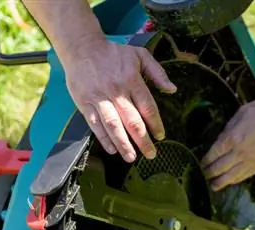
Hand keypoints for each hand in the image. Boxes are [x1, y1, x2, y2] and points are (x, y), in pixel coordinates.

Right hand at [64, 39, 176, 162]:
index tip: (160, 136)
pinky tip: (112, 149)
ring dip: (123, 144)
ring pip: (113, 125)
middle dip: (143, 140)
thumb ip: (158, 73)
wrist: (82, 47)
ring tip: (132, 157)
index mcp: (132, 80)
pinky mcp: (85, 103)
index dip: (155, 124)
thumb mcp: (140, 55)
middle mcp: (116, 91)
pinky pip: (95, 124)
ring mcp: (99, 98)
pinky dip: (103, 138)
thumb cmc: (114, 53)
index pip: (147, 107)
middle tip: (151, 154)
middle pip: (132, 120)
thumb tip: (173, 90)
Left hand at [201, 97, 254, 190]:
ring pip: (232, 176)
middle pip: (220, 167)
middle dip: (209, 173)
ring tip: (214, 186)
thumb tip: (222, 138)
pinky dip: (236, 180)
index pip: (214, 153)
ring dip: (220, 182)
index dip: (206, 160)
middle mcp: (240, 152)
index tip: (201, 163)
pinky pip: (245, 175)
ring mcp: (251, 160)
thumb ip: (230, 127)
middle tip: (203, 176)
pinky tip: (232, 182)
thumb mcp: (242, 113)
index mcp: (233, 137)